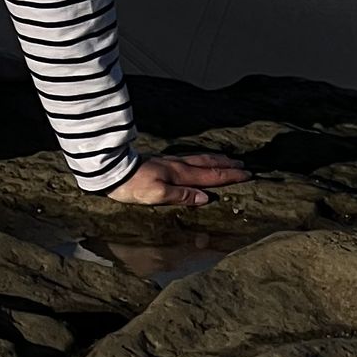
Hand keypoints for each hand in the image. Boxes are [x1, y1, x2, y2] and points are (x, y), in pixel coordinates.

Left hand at [107, 152, 249, 206]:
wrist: (109, 169)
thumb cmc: (132, 185)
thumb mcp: (157, 195)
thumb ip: (182, 196)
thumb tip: (206, 197)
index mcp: (179, 175)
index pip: (210, 176)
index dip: (229, 175)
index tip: (247, 174)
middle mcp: (176, 166)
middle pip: (206, 164)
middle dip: (226, 165)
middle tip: (243, 164)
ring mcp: (167, 162)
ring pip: (197, 159)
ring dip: (214, 159)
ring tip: (227, 159)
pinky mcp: (159, 161)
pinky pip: (187, 159)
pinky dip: (199, 159)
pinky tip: (197, 160)